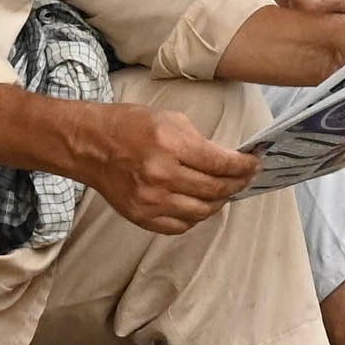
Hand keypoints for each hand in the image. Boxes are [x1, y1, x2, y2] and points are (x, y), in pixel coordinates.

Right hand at [59, 101, 261, 235]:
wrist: (90, 146)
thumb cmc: (129, 126)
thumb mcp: (170, 119)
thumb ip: (200, 142)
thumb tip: (227, 161)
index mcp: (171, 145)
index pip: (221, 163)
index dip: (244, 166)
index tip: (255, 164)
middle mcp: (162, 175)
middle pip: (215, 189)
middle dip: (237, 184)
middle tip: (245, 178)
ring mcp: (151, 200)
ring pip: (202, 211)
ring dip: (218, 202)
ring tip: (223, 192)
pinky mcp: (141, 216)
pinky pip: (180, 225)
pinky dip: (195, 217)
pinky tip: (198, 203)